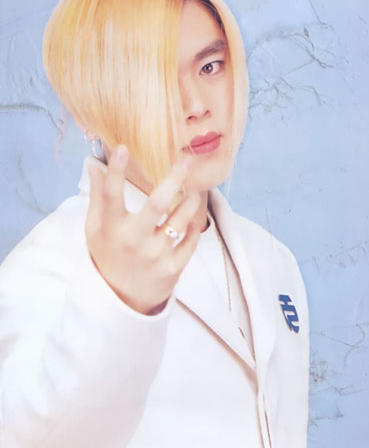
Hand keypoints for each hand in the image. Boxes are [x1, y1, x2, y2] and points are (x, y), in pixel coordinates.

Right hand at [85, 145, 202, 314]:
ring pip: (179, 220)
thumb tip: (94, 166)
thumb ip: (97, 199)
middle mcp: (133, 241)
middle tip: (188, 160)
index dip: (114, 172)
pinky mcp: (172, 268)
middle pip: (156, 205)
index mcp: (111, 229)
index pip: (110, 196)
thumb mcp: (95, 230)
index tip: (121, 148)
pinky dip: (195, 225)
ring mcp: (155, 255)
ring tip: (196, 190)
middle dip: (173, 179)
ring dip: (191, 201)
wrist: (122, 299)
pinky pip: (190, 241)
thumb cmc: (108, 255)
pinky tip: (194, 215)